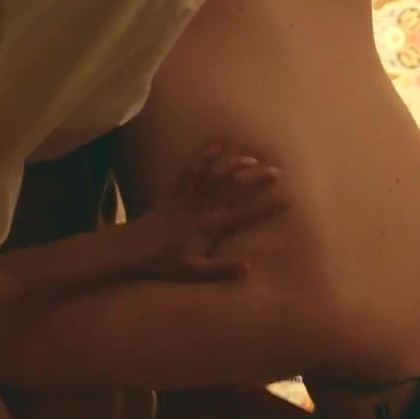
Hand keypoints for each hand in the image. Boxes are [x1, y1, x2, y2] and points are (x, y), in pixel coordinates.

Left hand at [128, 144, 288, 280]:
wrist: (131, 247)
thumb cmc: (162, 262)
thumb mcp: (192, 271)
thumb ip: (220, 269)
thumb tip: (248, 270)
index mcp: (208, 227)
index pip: (244, 216)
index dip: (267, 208)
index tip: (288, 200)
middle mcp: (200, 207)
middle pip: (233, 188)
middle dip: (257, 178)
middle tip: (277, 171)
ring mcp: (187, 196)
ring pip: (214, 175)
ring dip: (234, 164)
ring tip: (254, 158)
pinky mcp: (175, 191)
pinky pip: (191, 169)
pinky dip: (204, 157)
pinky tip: (217, 147)